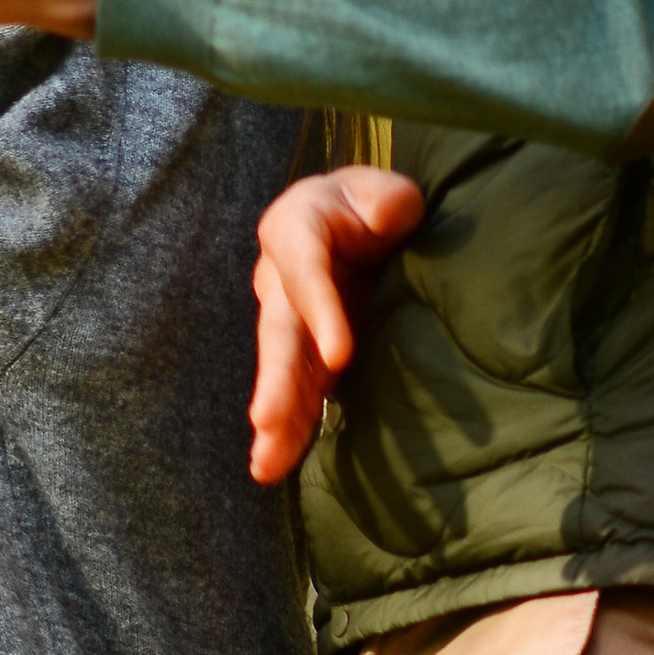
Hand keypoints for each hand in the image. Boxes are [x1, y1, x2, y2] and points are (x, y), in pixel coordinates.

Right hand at [248, 166, 422, 486]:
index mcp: (296, 227)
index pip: (306, 270)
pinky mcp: (307, 350)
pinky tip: (276, 465)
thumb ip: (389, 199)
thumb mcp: (386, 189)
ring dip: (275, 416)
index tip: (341, 355)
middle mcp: (280, 277)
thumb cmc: (372, 202)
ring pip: (282, 368)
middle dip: (275, 379)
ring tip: (265, 463)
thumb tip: (387, 220)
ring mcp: (290, 317)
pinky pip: (298, 389)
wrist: (358, 219)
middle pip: (280, 331)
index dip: (320, 311)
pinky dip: (289, 427)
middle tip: (266, 421)